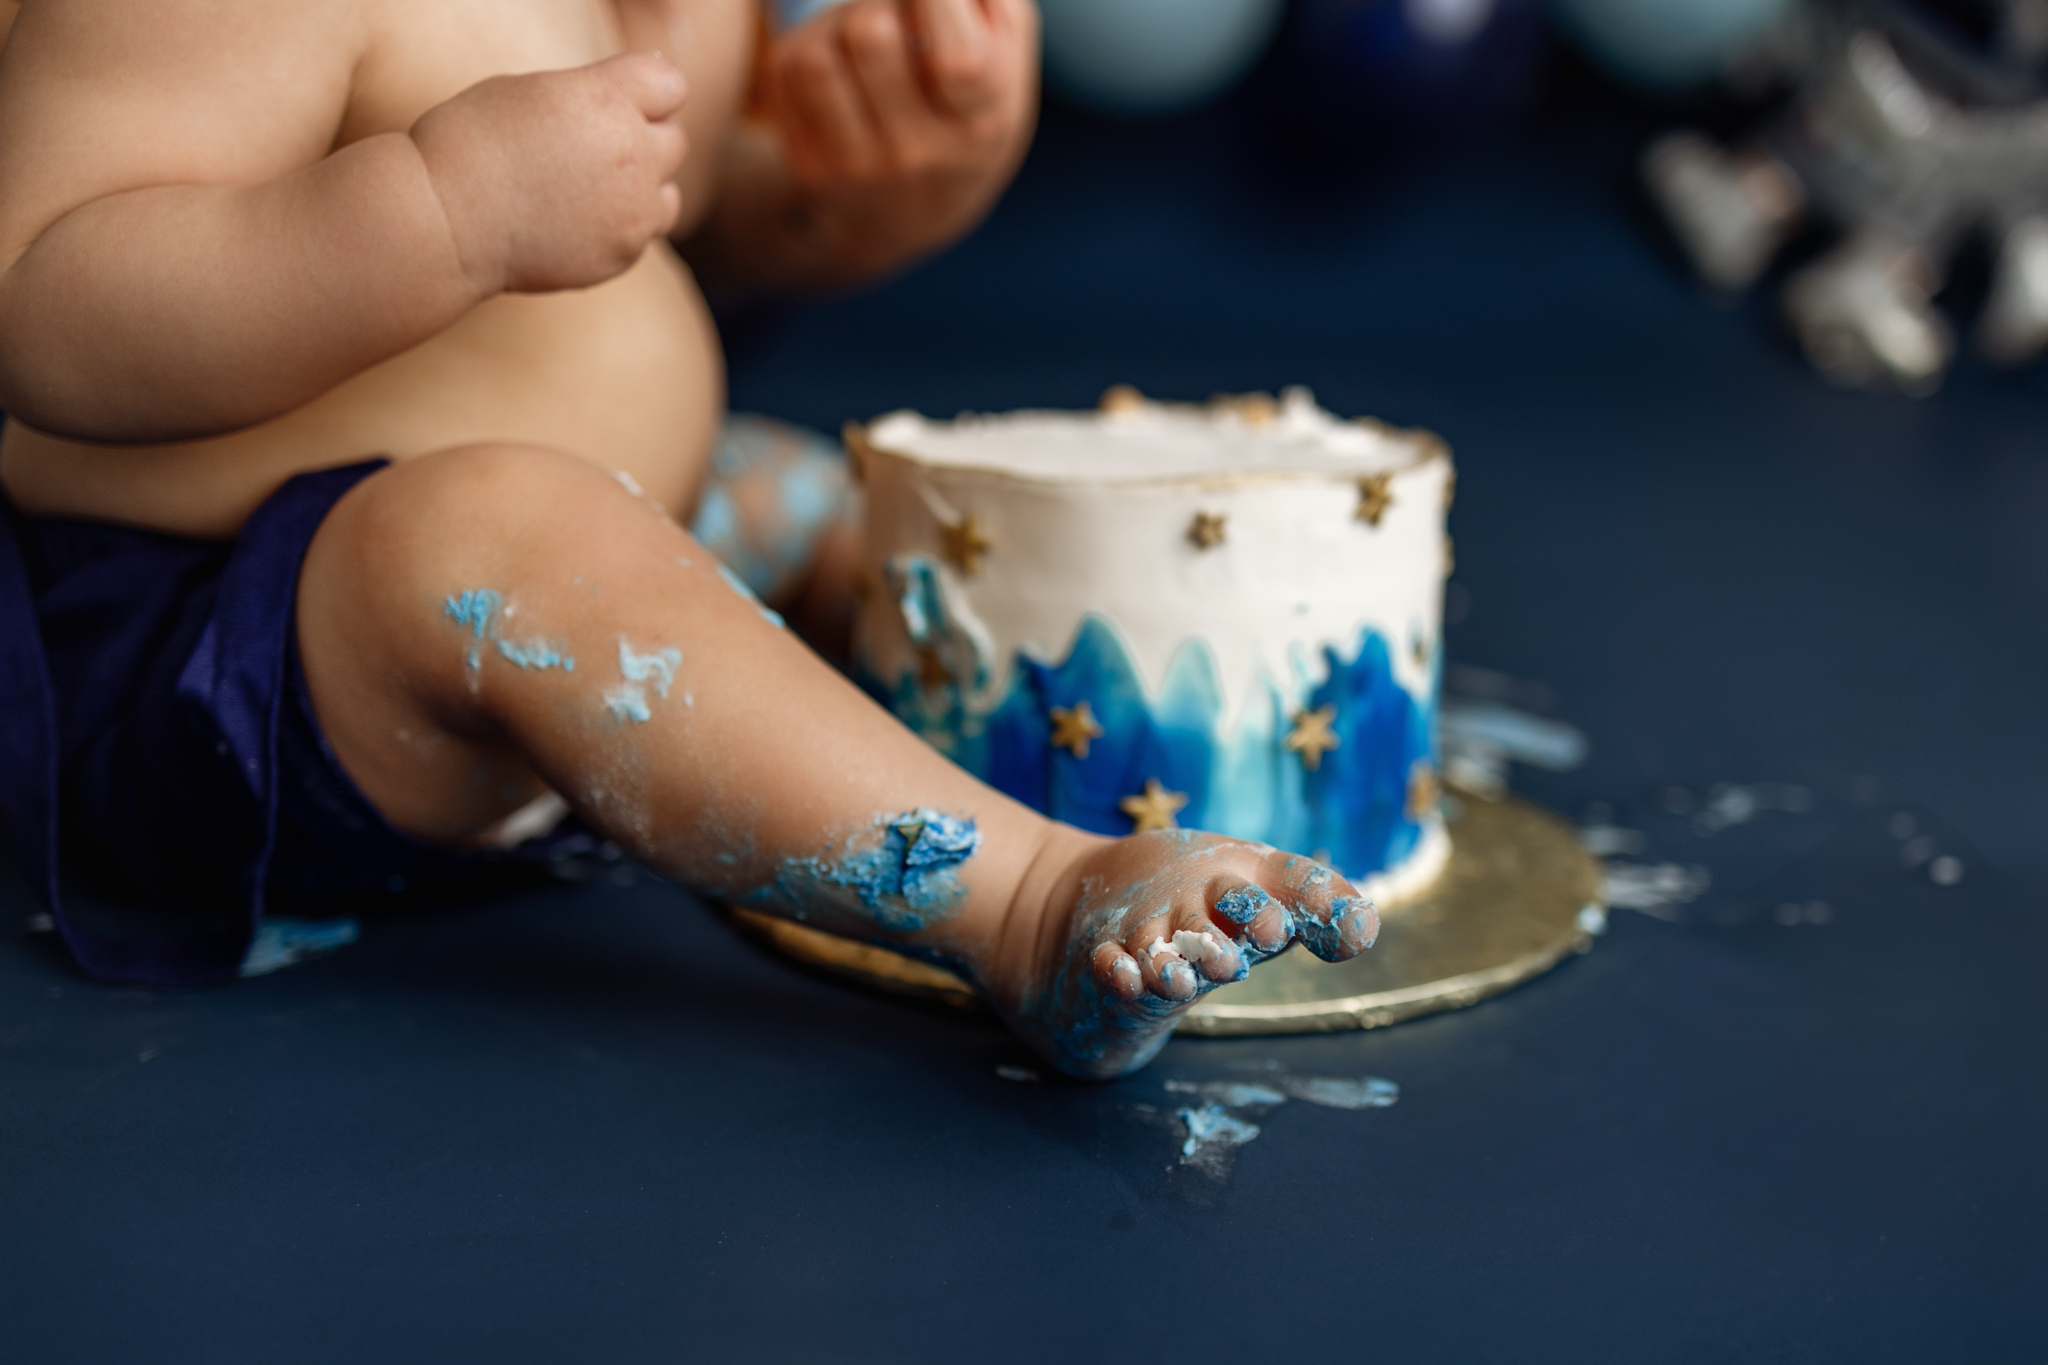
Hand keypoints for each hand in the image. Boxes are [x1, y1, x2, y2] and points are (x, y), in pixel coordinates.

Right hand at [411, 52, 688, 295]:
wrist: (445, 220)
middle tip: (593, 149)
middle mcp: (631, 152)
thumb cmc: (474, 144)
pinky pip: (645, 232)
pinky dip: (623, 225)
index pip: (669, 83)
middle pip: (674, 139)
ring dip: (642, 187)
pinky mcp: (624, 253)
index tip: (619, 102)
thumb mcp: (533, 91)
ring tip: (590, 188)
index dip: (646, 92)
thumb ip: (594, 94)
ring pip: (667, 191)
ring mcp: (632, 209)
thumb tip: (638, 98)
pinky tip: (579, 220)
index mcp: (606, 98)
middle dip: (643, 139)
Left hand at [765, 0, 1037, 267]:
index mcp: (980, 123)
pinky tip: (841, 65)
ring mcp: (859, 166)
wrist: (920, 205)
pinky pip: (788, 72)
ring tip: (862, 35)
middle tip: (895, 9)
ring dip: (835, 24)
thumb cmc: (969, 95)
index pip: (957, 61)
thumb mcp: (1006, 51)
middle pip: (870, 35)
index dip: (940, 2)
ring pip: (814, 57)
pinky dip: (810, 47)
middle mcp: (917, 154)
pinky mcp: (812, 166)